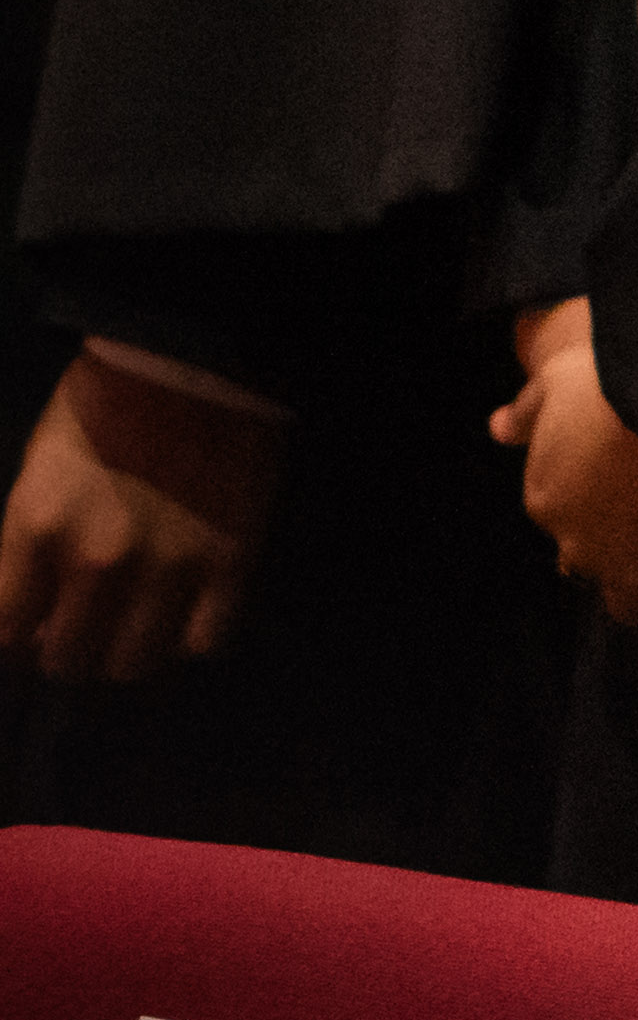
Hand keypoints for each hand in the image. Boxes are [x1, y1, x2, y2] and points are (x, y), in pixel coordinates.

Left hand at [1, 353, 281, 681]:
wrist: (199, 355)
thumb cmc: (105, 406)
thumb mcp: (38, 474)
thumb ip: (29, 548)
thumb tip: (34, 616)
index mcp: (37, 528)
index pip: (7, 631)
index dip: (20, 640)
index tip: (34, 631)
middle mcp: (97, 559)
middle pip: (69, 660)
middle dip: (71, 650)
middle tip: (86, 628)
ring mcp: (170, 564)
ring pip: (135, 664)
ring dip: (130, 653)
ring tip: (138, 627)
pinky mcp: (232, 559)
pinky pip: (207, 639)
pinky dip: (193, 636)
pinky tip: (190, 610)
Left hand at [484, 299, 637, 645]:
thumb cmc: (614, 384)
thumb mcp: (557, 379)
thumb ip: (525, 411)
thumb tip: (496, 429)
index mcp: (546, 498)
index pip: (564, 520)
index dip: (599, 508)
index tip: (632, 490)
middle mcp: (575, 545)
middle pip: (588, 570)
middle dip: (617, 556)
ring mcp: (624, 572)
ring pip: (625, 605)